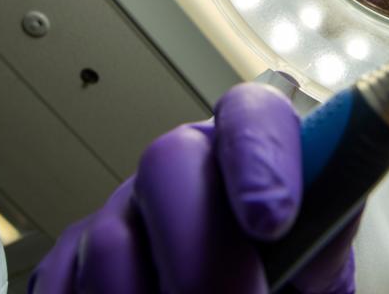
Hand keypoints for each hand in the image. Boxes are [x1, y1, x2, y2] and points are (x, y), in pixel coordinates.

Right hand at [28, 83, 357, 293]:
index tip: (272, 219)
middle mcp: (182, 170)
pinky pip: (66, 281)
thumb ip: (322, 252)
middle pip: (168, 163)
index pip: (252, 112)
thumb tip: (315, 248)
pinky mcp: (72, 256)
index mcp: (250, 153)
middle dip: (200, 254)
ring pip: (112, 240)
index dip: (260, 153)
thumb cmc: (283, 286)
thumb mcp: (318, 274)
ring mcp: (121, 210)